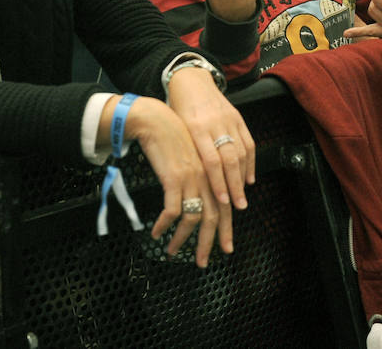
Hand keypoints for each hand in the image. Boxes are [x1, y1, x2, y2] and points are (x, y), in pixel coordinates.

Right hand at [106, 96, 226, 267]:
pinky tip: (156, 233)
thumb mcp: (192, 157)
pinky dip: (163, 225)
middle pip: (213, 217)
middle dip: (209, 243)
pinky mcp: (174, 179)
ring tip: (172, 252)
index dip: (225, 229)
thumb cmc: (172, 137)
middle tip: (203, 262)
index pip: (225, 207)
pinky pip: (171, 211)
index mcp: (213, 174)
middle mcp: (206, 178)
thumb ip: (199, 177)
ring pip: (192, 218)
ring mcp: (191, 179)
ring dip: (182, 239)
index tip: (225, 248)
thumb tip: (198, 199)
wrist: (156, 120)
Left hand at [166, 65, 255, 217]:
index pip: (211, 161)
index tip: (222, 202)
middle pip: (230, 160)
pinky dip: (251, 163)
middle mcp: (215, 124)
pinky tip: (249, 178)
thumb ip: (187, 152)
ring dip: (243, 178)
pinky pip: (249, 143)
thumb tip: (192, 184)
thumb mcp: (176, 129)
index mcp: (196, 128)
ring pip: (241, 153)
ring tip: (242, 197)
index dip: (218, 183)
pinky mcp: (238, 117)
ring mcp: (229, 120)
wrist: (190, 80)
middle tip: (238, 206)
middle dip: (235, 186)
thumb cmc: (178, 109)